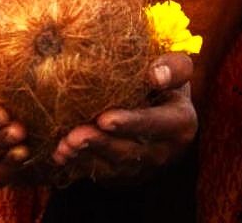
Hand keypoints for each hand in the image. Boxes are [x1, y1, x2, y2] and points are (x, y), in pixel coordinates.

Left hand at [50, 53, 197, 182]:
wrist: (161, 103)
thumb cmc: (164, 79)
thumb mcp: (176, 68)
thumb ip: (174, 67)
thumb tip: (155, 75)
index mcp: (180, 123)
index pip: (155, 124)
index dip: (130, 123)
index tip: (104, 119)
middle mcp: (164, 151)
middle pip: (130, 151)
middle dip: (100, 144)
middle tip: (74, 136)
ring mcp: (143, 166)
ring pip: (113, 166)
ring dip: (86, 156)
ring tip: (64, 145)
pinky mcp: (124, 174)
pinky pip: (101, 172)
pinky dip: (79, 163)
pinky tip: (61, 154)